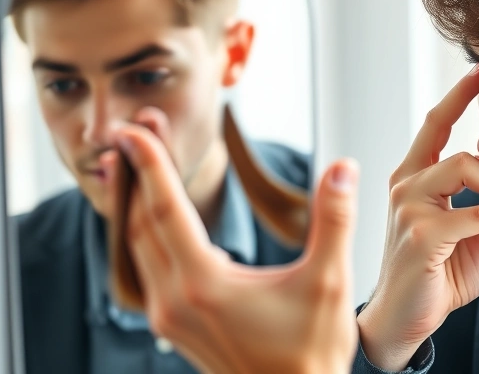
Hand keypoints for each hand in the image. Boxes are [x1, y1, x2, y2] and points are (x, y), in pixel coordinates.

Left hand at [107, 111, 358, 373]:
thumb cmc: (311, 354)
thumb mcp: (329, 283)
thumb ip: (334, 220)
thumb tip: (343, 168)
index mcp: (204, 285)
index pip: (165, 209)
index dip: (150, 163)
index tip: (135, 128)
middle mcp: (174, 300)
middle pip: (141, 221)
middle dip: (140, 170)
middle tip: (139, 127)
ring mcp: (168, 316)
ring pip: (138, 245)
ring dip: (138, 199)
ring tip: (143, 160)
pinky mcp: (173, 324)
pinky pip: (146, 266)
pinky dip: (145, 231)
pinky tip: (157, 215)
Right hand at [356, 65, 478, 369]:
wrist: (408, 320)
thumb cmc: (438, 275)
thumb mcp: (472, 233)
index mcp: (413, 178)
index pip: (436, 124)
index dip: (459, 95)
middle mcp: (405, 185)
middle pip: (463, 151)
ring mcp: (409, 208)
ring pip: (469, 170)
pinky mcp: (422, 235)